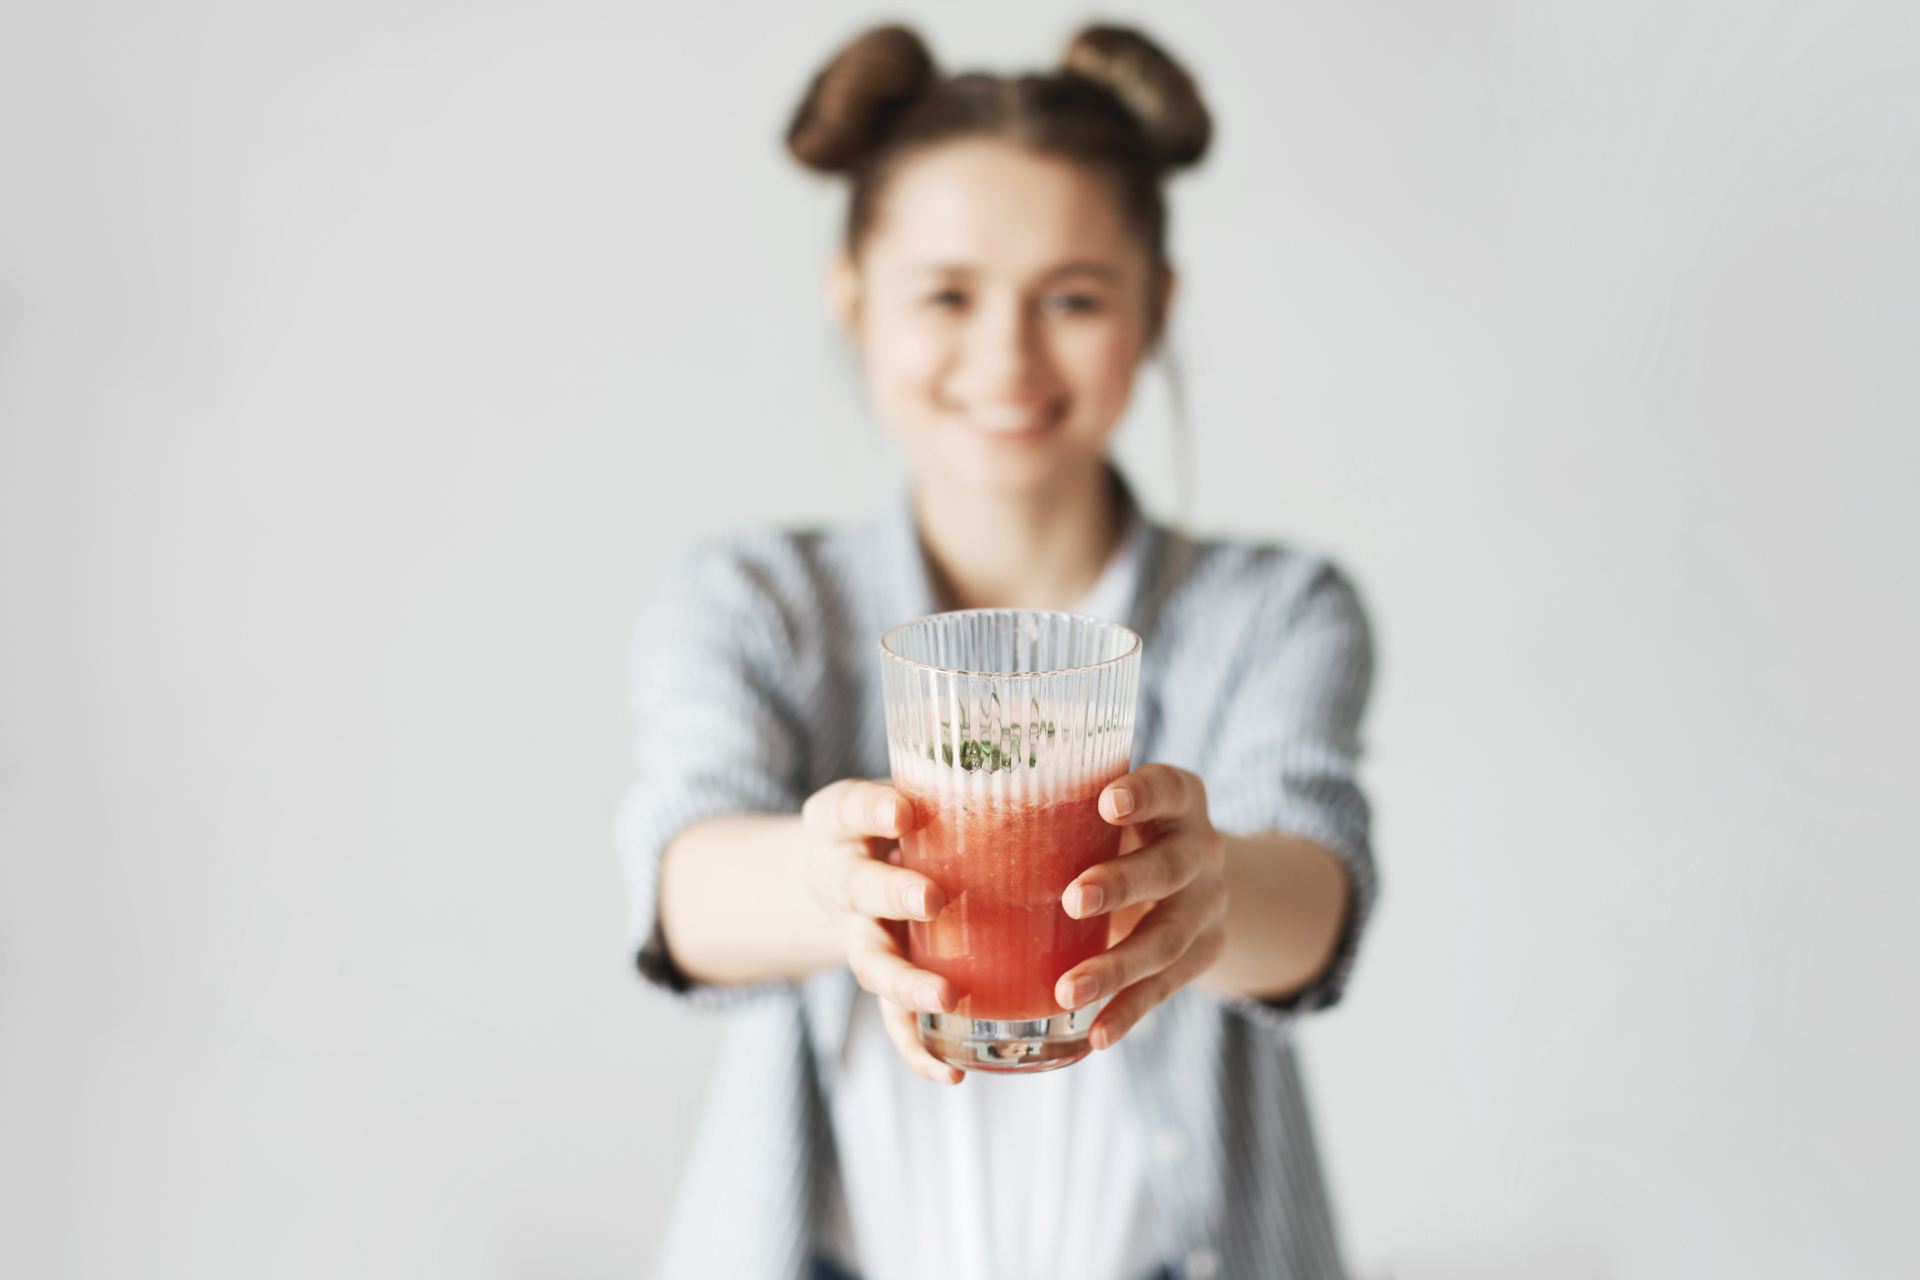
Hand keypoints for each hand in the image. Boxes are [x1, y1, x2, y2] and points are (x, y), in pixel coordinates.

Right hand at [800, 779, 963, 1084]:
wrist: (839, 865)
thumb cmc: (894, 819)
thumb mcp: (904, 788)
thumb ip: (954, 784)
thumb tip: (1055, 765)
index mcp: (842, 824)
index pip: (849, 808)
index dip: (872, 811)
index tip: (903, 811)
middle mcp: (843, 881)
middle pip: (859, 889)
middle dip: (893, 894)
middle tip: (930, 898)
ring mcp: (858, 936)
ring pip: (873, 965)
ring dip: (907, 983)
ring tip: (945, 996)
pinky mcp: (882, 979)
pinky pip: (893, 1021)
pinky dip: (917, 1049)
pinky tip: (950, 1074)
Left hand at [1055, 764, 1228, 1050]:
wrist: (1196, 878)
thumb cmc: (1121, 832)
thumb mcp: (1108, 809)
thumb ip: (1060, 809)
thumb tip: (940, 810)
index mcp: (1179, 801)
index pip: (1168, 788)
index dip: (1143, 794)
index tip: (1107, 803)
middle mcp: (1201, 850)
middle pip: (1169, 868)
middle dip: (1121, 885)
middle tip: (1072, 900)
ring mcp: (1206, 907)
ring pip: (1166, 939)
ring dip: (1116, 966)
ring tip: (1068, 991)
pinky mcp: (1203, 954)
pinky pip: (1166, 987)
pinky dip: (1130, 1012)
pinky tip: (1097, 1036)